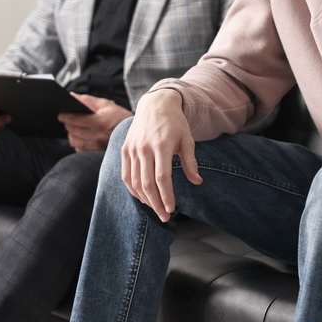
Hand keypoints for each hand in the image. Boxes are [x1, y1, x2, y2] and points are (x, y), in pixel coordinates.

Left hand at [59, 93, 132, 151]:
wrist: (132, 131)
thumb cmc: (119, 116)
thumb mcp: (105, 104)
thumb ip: (87, 100)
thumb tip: (72, 96)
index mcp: (99, 122)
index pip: (75, 120)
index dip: (65, 116)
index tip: (60, 114)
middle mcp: (97, 135)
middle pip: (73, 130)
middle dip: (67, 124)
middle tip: (65, 118)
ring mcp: (97, 145)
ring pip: (74, 141)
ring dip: (70, 133)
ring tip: (72, 127)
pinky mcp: (97, 151)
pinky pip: (80, 149)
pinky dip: (77, 142)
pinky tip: (79, 136)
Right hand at [120, 89, 201, 221]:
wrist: (155, 104)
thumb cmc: (175, 123)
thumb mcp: (187, 139)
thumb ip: (190, 161)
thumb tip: (197, 182)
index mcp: (161, 145)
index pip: (162, 177)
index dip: (166, 195)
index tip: (172, 209)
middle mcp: (144, 148)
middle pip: (147, 183)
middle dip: (156, 203)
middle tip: (165, 216)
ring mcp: (132, 149)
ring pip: (135, 182)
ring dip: (145, 199)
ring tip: (156, 209)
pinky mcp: (125, 150)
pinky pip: (126, 175)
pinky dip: (133, 189)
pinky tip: (143, 198)